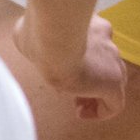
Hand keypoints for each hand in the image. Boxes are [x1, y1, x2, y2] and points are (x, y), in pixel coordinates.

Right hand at [18, 5, 124, 124]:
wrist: (52, 41)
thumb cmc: (39, 33)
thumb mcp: (30, 33)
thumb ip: (34, 36)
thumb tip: (25, 37)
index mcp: (93, 26)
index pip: (95, 45)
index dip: (83, 62)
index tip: (67, 72)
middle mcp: (107, 39)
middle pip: (107, 64)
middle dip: (91, 79)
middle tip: (74, 90)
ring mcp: (113, 60)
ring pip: (112, 82)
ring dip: (95, 94)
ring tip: (78, 106)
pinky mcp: (113, 83)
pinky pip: (115, 104)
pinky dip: (100, 112)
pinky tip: (82, 114)